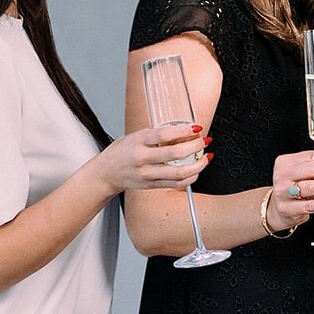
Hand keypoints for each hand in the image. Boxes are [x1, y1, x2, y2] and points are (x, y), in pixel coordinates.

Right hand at [94, 125, 211, 194]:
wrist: (106, 174)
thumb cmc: (121, 152)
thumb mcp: (135, 136)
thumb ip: (155, 134)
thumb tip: (181, 130)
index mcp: (139, 141)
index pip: (165, 134)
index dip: (184, 131)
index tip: (197, 128)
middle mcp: (143, 159)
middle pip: (175, 154)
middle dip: (196, 147)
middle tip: (205, 141)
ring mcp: (148, 174)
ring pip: (179, 173)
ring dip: (198, 165)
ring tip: (207, 157)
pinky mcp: (152, 185)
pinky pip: (177, 184)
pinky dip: (191, 177)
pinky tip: (197, 170)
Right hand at [265, 150, 313, 231]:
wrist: (276, 209)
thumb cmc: (292, 188)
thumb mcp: (302, 174)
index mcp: (286, 162)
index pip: (312, 155)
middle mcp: (283, 175)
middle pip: (312, 169)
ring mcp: (283, 192)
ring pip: (312, 187)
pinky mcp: (287, 209)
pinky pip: (310, 206)